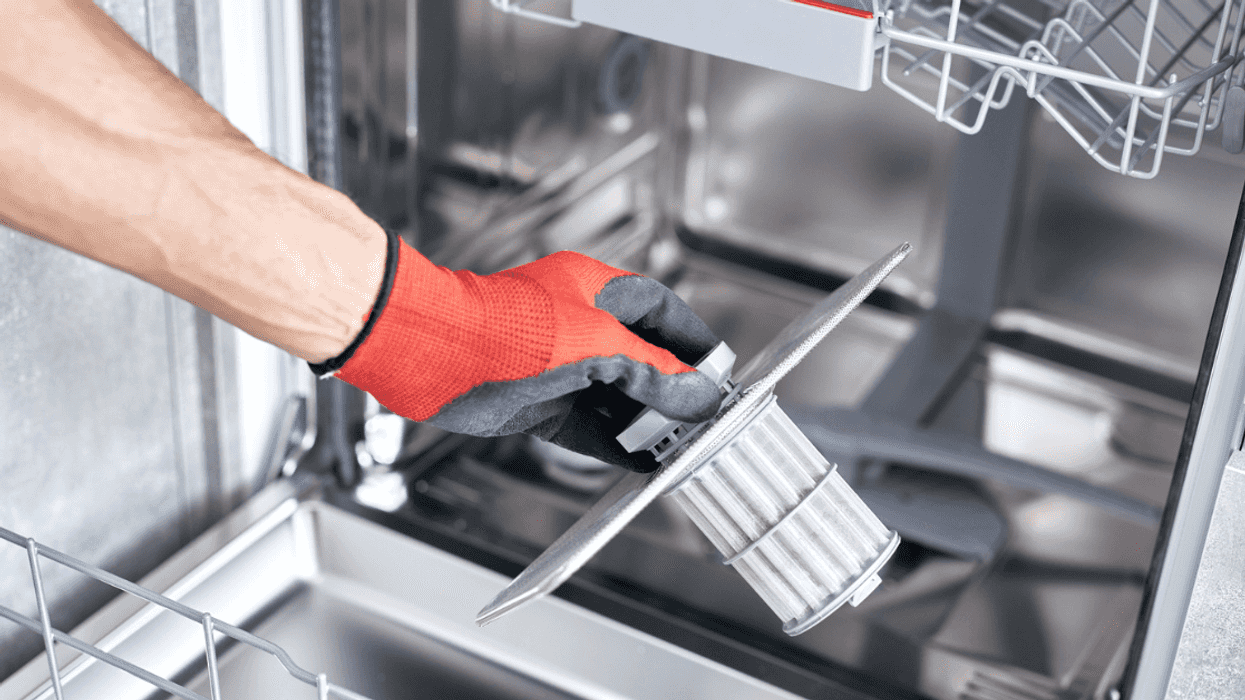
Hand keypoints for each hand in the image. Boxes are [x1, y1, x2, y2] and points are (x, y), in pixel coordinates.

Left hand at [324, 234, 722, 471]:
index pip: (657, 307)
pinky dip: (613, 444)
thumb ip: (651, 373)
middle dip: (671, 388)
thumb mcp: (597, 346)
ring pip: (614, 396)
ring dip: (644, 422)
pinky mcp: (537, 403)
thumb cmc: (503, 329)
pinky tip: (640, 462)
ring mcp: (556, 365)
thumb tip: (697, 393)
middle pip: (638, 357)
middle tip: (702, 415)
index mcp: (592, 289)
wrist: (433, 356)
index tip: (718, 366)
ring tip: (676, 445)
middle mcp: (576, 324)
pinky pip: (586, 426)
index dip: (690, 337)